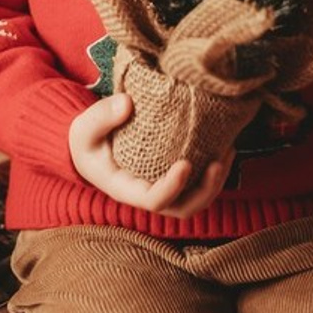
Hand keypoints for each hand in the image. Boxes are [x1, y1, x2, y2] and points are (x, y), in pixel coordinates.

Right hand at [68, 93, 233, 218]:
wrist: (89, 146)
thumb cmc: (86, 139)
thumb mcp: (84, 128)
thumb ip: (101, 116)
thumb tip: (127, 104)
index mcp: (125, 188)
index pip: (153, 201)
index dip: (172, 188)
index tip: (186, 164)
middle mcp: (146, 194)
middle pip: (181, 209)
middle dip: (204, 191)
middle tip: (218, 163)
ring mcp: (161, 187)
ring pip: (194, 200)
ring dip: (215, 183)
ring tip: (228, 152)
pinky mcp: (171, 175)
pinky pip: (197, 184)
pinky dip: (214, 171)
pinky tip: (225, 146)